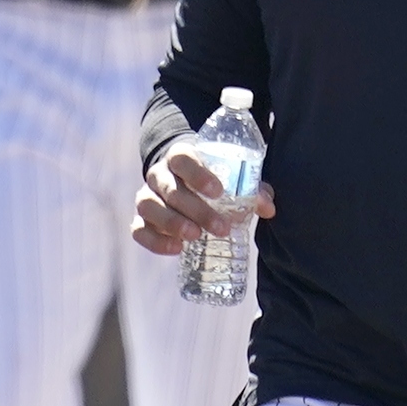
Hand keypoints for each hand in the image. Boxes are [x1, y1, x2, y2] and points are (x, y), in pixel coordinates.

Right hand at [133, 151, 275, 258]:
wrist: (179, 179)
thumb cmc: (211, 178)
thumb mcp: (231, 177)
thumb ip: (250, 188)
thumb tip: (268, 208)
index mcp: (179, 156)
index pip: (181, 158)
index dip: (197, 174)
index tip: (219, 191)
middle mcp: (159, 174)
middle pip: (169, 189)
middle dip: (195, 209)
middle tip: (221, 227)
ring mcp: (147, 196)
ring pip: (149, 207)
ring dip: (172, 223)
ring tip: (195, 237)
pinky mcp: (141, 218)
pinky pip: (138, 230)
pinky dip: (154, 241)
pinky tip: (176, 249)